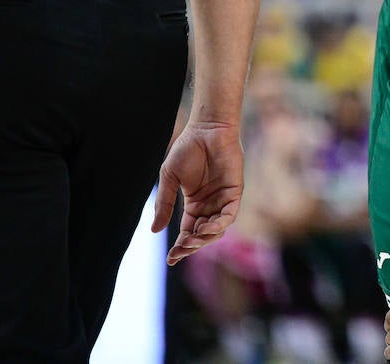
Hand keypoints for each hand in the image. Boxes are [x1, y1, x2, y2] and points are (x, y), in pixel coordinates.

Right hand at [151, 121, 243, 264]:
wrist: (205, 130)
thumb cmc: (187, 150)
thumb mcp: (170, 180)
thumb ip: (164, 204)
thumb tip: (155, 231)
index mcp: (194, 204)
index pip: (188, 231)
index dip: (181, 247)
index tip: (171, 259)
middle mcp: (210, 205)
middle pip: (203, 234)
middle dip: (192, 245)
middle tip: (180, 250)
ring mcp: (223, 199)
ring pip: (217, 228)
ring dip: (206, 238)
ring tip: (193, 240)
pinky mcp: (234, 191)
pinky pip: (230, 213)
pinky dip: (220, 223)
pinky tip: (208, 228)